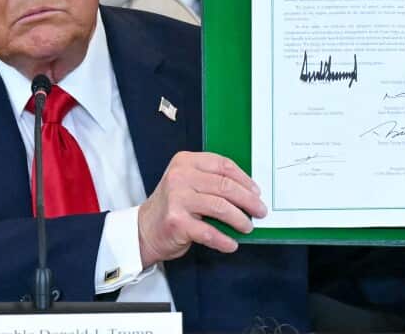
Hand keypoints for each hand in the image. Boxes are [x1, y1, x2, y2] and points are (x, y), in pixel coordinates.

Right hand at [136, 151, 266, 267]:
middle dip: (248, 200)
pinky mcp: (177, 222)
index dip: (244, 179)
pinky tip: (231, 244)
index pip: (222, 165)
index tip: (256, 191)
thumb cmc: (173, 206)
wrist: (144, 229)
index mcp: (185, 162)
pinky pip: (209, 231)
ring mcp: (177, 198)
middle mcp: (180, 176)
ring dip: (239, 219)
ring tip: (247, 227)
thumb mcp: (188, 183)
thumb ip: (211, 181)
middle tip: (260, 211)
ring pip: (220, 207)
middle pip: (224, 186)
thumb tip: (249, 193)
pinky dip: (224, 240)